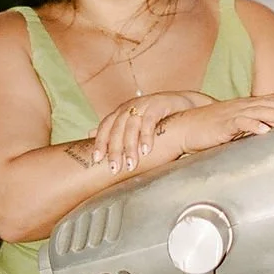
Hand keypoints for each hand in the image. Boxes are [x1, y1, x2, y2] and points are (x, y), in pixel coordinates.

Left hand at [90, 91, 212, 173]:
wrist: (184, 104)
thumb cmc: (156, 118)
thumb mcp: (133, 122)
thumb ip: (113, 129)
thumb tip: (89, 133)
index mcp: (120, 112)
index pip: (105, 127)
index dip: (100, 142)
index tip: (96, 160)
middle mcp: (129, 107)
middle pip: (117, 129)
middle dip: (114, 150)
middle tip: (114, 169)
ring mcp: (143, 105)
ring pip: (131, 127)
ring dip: (130, 147)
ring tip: (131, 165)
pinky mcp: (158, 105)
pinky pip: (149, 122)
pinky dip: (146, 136)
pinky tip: (146, 150)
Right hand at [162, 93, 273, 157]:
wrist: (184, 128)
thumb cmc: (211, 129)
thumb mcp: (237, 127)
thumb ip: (255, 128)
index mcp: (248, 105)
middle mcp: (243, 106)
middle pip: (273, 103)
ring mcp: (233, 114)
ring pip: (260, 111)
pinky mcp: (222, 125)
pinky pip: (240, 123)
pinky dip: (253, 125)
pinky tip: (265, 131)